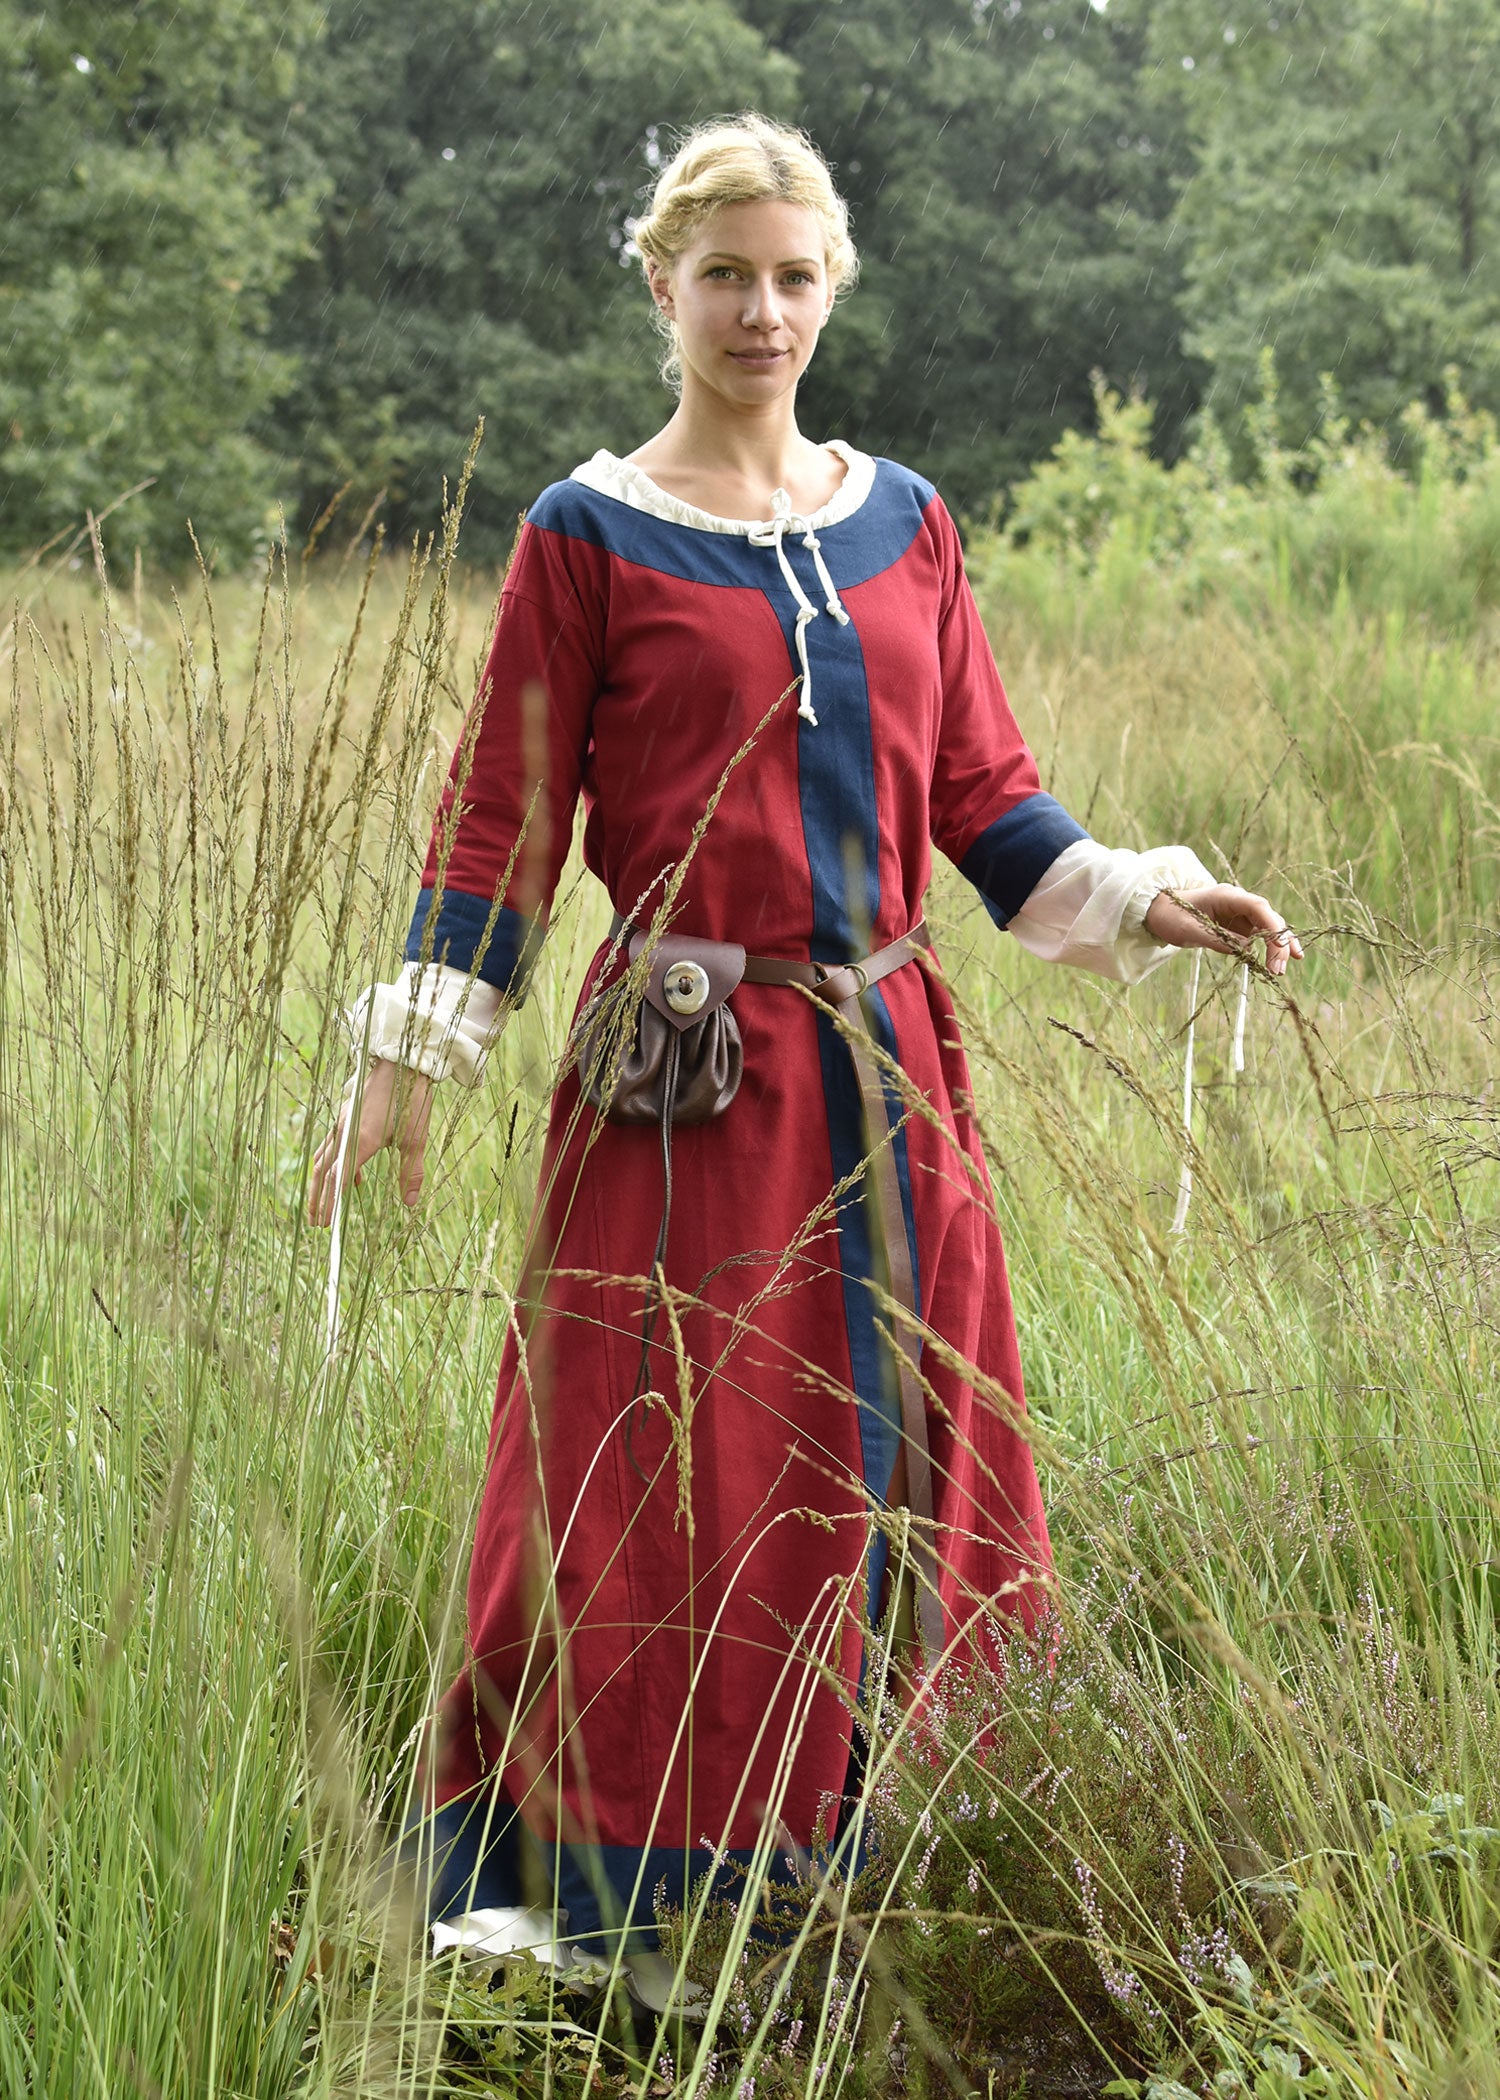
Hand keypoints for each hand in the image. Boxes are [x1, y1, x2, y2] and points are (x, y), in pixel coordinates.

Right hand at [307, 1058, 434, 1226]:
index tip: (327, 1224)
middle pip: (323, 1171)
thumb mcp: (416, 1138)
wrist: (402, 1062)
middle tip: (316, 1224)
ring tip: (322, 1207)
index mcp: (362, 1139)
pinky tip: (351, 1179)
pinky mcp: (345, 1117)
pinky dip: (333, 1166)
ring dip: (320, 1184)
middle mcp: (346, 1132)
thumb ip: (410, 1171)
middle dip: (318, 1199)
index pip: (339, 1177)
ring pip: (323, 1159)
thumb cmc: (411, 1099)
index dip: (331, 1202)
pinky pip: (331, 1146)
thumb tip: (410, 1203)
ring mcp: (342, 1123)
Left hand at [1144, 884, 1302, 977]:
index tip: (1279, 948)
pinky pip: (1259, 935)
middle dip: (1279, 942)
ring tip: (1284, 968)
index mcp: (1227, 896)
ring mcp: (1239, 914)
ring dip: (1279, 946)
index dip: (1272, 926)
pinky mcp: (1237, 926)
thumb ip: (1216, 939)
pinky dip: (1269, 948)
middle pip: (1269, 918)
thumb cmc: (1170, 916)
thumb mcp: (1188, 930)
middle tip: (1280, 968)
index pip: (1258, 907)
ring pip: (1268, 927)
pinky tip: (1278, 961)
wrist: (1157, 911)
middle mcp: (1238, 902)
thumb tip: (1247, 949)